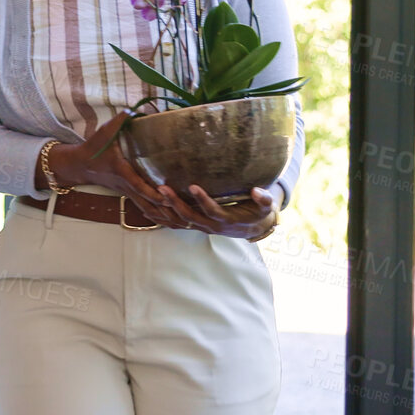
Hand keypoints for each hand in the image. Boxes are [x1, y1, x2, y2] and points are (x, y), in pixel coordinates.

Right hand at [46, 112, 192, 228]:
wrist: (80, 165)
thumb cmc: (94, 148)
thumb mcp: (105, 132)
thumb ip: (120, 121)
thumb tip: (132, 109)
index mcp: (122, 172)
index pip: (139, 186)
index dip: (152, 193)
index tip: (167, 197)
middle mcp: (126, 186)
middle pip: (147, 204)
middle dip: (165, 211)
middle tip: (184, 218)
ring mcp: (127, 192)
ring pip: (147, 210)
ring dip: (164, 217)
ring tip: (183, 224)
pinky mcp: (129, 194)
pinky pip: (145, 208)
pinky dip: (157, 216)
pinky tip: (170, 220)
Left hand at [156, 184, 278, 238]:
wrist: (254, 228)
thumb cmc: (259, 213)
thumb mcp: (266, 207)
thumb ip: (264, 199)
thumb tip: (257, 191)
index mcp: (227, 220)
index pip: (212, 210)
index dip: (202, 200)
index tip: (193, 186)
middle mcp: (211, 226)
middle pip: (189, 217)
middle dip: (175, 203)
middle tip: (162, 188)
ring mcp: (202, 227)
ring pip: (179, 222)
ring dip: (165, 210)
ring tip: (152, 193)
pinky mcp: (196, 226)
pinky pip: (176, 224)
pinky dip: (162, 218)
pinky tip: (148, 208)